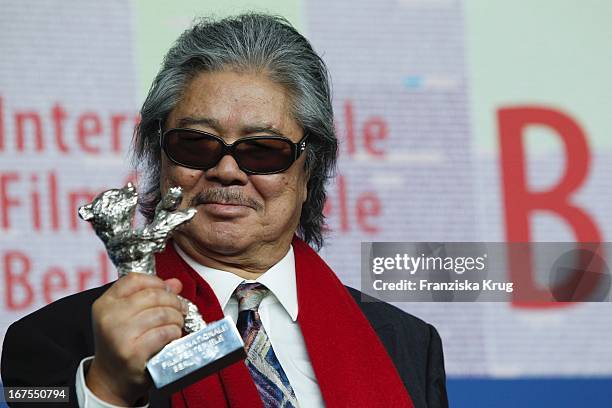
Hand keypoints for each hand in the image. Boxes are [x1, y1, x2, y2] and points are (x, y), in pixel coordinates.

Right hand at [86, 273, 184, 404]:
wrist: (111, 380)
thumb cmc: (121, 344)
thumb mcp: (127, 316)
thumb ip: (148, 295)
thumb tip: (174, 283)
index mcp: (105, 304)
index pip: (135, 279)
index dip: (157, 282)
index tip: (168, 290)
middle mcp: (109, 317)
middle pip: (152, 295)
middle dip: (173, 300)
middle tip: (181, 307)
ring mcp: (120, 335)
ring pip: (162, 313)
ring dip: (177, 317)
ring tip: (177, 323)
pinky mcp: (133, 353)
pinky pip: (164, 333)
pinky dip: (174, 332)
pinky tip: (173, 335)